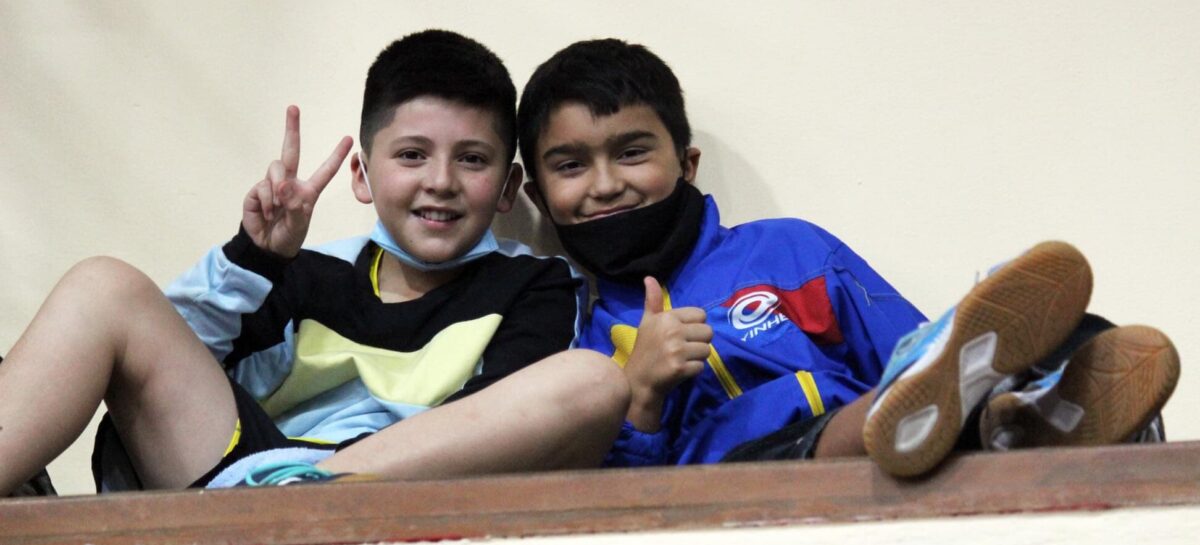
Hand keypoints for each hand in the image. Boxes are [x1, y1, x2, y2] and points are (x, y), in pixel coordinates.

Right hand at [243, 106, 352, 257]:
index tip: (348, 139)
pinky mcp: (257, 191)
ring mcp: (272, 185)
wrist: (267, 248)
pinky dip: (267, 200)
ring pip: (276, 169)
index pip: (325, 170)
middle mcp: (290, 183)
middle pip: (291, 151)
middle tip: (293, 108)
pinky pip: (263, 186)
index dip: (336, 155)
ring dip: (277, 188)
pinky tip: (267, 213)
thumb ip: (295, 206)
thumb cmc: (288, 235)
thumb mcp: (299, 224)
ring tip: (277, 209)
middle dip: (292, 129)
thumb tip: (284, 185)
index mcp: (308, 190)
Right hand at [623, 276, 712, 431]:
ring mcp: (676, 350)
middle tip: (682, 349)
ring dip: (697, 357)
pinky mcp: (680, 368)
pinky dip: (693, 370)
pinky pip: (701, 366)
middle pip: (708, 332)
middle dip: (698, 342)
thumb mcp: (647, 322)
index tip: (679, 335)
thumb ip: (653, 300)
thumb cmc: (645, 349)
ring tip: (681, 359)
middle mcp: (672, 331)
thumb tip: (649, 277)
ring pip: (707, 350)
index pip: (701, 315)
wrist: (638, 381)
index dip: (694, 326)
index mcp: (666, 317)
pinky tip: (679, 371)